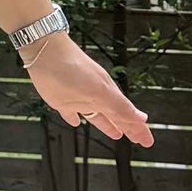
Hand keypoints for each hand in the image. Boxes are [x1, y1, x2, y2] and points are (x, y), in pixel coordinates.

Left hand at [22, 33, 152, 145]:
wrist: (44, 48)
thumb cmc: (71, 70)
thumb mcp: (99, 94)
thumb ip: (120, 108)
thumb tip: (143, 119)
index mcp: (107, 96)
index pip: (127, 117)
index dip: (138, 130)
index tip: (147, 142)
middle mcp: (95, 96)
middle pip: (115, 116)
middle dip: (127, 128)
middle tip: (138, 140)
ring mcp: (77, 95)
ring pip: (96, 114)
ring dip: (106, 124)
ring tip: (115, 133)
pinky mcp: (58, 95)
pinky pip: (70, 110)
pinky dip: (74, 117)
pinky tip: (75, 122)